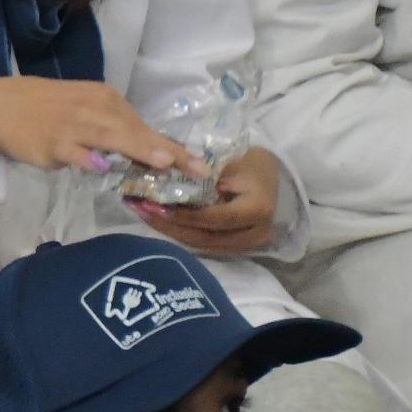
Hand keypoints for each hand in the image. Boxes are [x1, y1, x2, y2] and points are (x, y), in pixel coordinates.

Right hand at [0, 76, 194, 176]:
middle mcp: (92, 108)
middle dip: (165, 151)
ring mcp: (71, 125)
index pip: (143, 125)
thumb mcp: (85, 110)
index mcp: (105, 98)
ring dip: (137, 149)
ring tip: (164, 163)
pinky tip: (100, 166)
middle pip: (133, 131)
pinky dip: (86, 158)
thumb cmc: (47, 110)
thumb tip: (149, 156)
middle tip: (194, 168)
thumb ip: (114, 131)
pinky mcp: (50, 143)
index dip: (172, 146)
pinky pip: (73, 151)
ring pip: (109, 138)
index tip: (200, 165)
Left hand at [138, 147, 281, 254]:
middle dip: (170, 226)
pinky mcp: (237, 248)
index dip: (184, 215)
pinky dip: (181, 232)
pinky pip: (204, 244)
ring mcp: (247, 245)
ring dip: (170, 231)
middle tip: (141, 210)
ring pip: (202, 244)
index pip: (216, 218)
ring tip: (143, 214)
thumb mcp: (228, 163)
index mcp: (257, 210)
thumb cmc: (248, 164)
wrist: (269, 176)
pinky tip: (158, 220)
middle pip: (205, 237)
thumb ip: (201, 176)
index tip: (156, 205)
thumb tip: (165, 177)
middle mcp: (255, 233)